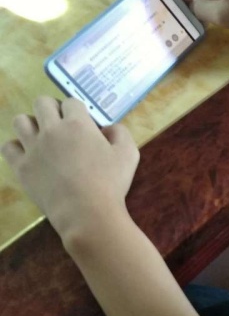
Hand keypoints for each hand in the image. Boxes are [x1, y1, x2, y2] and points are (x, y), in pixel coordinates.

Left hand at [1, 97, 138, 239]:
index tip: (83, 125)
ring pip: (20, 121)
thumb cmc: (110, 184)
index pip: (71, 102)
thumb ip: (120, 133)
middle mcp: (51, 130)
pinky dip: (17, 148)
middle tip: (61, 126)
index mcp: (77, 124)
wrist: (87, 213)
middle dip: (52, 109)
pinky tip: (29, 155)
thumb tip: (108, 128)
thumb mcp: (129, 154)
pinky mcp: (22, 167)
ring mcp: (33, 148)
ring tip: (42, 138)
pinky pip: (9, 147)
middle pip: (42, 103)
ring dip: (31, 124)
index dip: (78, 111)